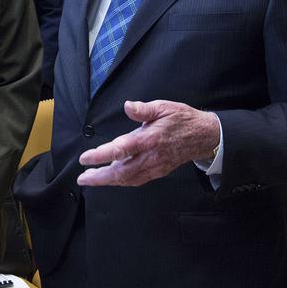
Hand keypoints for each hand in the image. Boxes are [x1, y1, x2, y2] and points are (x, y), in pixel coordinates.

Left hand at [77, 100, 219, 186]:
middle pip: (121, 172)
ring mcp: (155, 167)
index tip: (85, 158)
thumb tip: (128, 106)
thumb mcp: (164, 107)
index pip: (120, 150)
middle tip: (82, 178)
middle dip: (99, 177)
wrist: (204, 136)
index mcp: (149, 139)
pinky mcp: (158, 171)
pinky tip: (112, 178)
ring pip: (128, 179)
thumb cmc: (182, 120)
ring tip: (91, 179)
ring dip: (108, 181)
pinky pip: (137, 180)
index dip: (100, 155)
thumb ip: (144, 109)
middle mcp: (150, 157)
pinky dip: (122, 181)